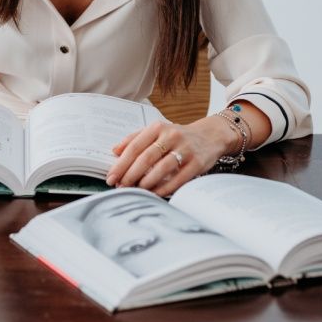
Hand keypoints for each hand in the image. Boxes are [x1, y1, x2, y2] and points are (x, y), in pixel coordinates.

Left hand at [105, 119, 229, 196]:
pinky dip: (164, 188)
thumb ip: (135, 139)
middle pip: (146, 157)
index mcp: (157, 127)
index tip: (111, 177)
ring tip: (136, 190)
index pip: (135, 146)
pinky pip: (178, 178)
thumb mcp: (157, 132)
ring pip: (162, 168)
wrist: (210, 135)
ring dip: (146, 182)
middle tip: (121, 187)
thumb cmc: (178, 137)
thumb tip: (114, 150)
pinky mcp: (197, 162)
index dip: (121, 163)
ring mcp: (185, 149)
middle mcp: (171, 136)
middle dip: (130, 174)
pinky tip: (154, 194)